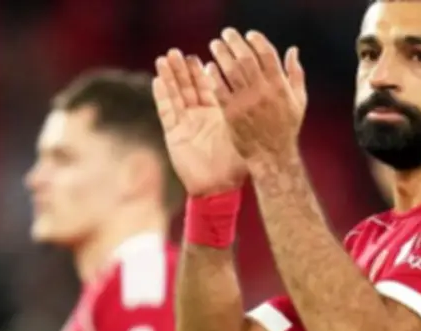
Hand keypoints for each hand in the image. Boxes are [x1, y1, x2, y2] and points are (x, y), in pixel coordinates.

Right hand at [153, 49, 246, 196]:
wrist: (219, 187)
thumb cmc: (235, 165)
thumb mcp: (244, 133)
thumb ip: (246, 112)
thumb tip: (262, 91)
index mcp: (217, 114)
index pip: (210, 87)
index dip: (204, 72)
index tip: (202, 56)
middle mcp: (200, 117)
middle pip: (190, 87)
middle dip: (184, 69)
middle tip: (178, 52)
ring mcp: (185, 124)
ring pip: (176, 95)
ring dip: (170, 76)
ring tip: (166, 58)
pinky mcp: (173, 133)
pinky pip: (166, 111)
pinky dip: (162, 95)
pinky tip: (158, 79)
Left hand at [208, 28, 306, 163]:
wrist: (272, 157)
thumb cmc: (286, 129)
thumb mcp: (299, 101)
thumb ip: (295, 74)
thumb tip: (292, 50)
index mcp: (280, 86)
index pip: (267, 55)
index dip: (257, 41)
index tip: (249, 34)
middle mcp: (263, 92)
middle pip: (246, 58)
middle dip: (235, 42)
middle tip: (226, 34)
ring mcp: (246, 102)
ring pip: (231, 71)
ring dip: (221, 54)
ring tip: (215, 45)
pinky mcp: (231, 114)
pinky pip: (220, 90)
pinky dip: (214, 77)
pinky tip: (209, 67)